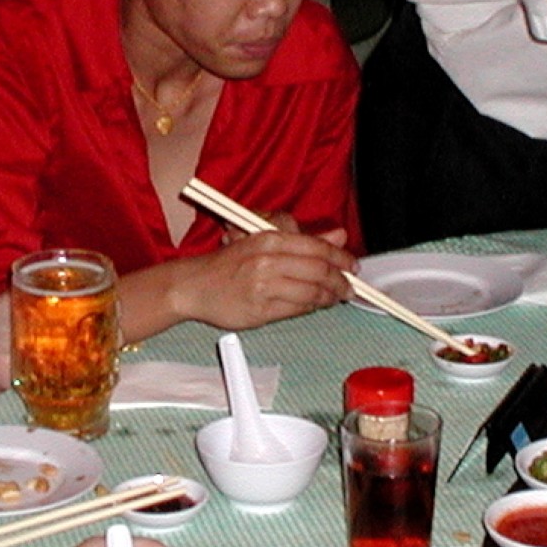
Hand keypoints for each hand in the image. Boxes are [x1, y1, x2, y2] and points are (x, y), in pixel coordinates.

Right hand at [168, 226, 354, 331]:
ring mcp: (263, 287)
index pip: (317, 247)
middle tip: (349, 287)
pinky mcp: (260, 311)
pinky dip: (310, 308)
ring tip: (335, 297)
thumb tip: (338, 236)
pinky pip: (296, 310)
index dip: (341, 257)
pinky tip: (314, 306)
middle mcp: (266, 261)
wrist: (193, 285)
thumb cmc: (227, 262)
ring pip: (311, 293)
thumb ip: (302, 238)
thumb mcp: (261, 238)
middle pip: (319, 271)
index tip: (353, 266)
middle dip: (340, 281)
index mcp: (268, 238)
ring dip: (328, 297)